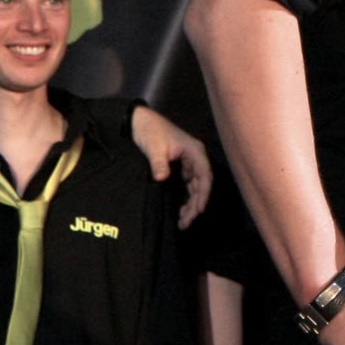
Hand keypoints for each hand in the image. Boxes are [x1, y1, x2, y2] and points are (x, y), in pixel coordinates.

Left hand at [130, 106, 213, 226]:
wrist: (140, 122)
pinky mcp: (180, 167)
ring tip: (183, 221)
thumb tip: (161, 178)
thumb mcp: (154, 147)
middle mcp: (195, 158)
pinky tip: (180, 209)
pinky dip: (184, 197)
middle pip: (201, 184)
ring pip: (194, 187)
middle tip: (186, 222)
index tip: (199, 209)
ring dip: (190, 203)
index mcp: (195, 151)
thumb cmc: (151, 131)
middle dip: (195, 204)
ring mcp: (188, 163)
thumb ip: (159, 164)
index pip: (205, 175)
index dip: (204, 193)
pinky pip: (186, 185)